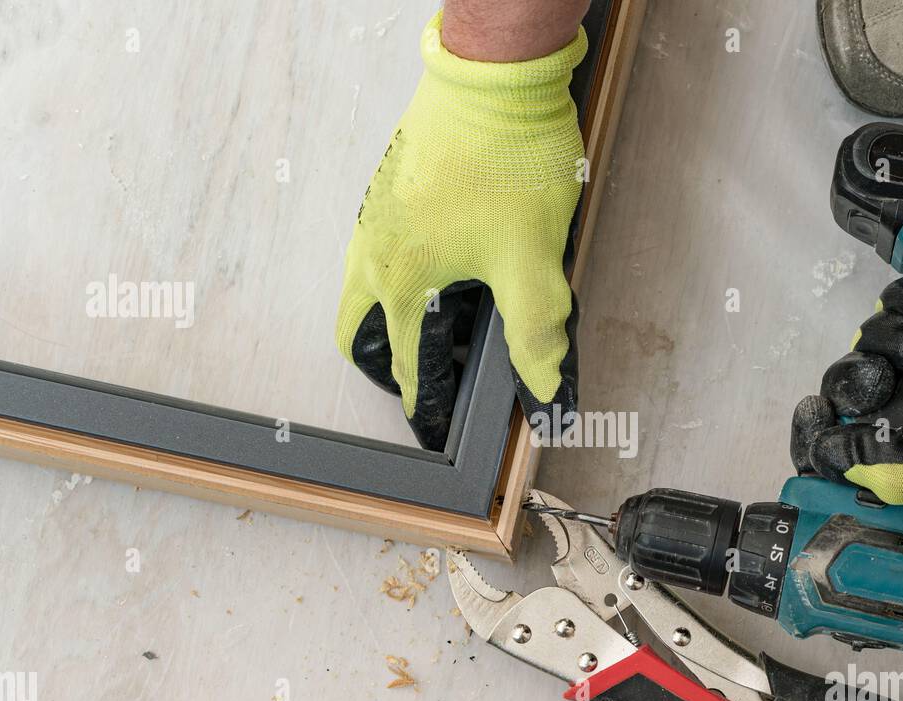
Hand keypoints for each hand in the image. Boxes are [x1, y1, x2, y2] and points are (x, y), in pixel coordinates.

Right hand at [335, 11, 585, 449]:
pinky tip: (442, 273)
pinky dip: (396, 278)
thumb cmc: (508, 160)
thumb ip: (537, 334)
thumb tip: (544, 387)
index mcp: (402, 278)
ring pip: (362, 287)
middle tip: (421, 381)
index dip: (422, 398)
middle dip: (386, 362)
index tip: (429, 421)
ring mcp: (375, 215)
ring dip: (388, 318)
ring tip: (436, 332)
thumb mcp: (532, 261)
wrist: (494, 77)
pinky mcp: (390, 187)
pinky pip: (376, 250)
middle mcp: (374, 250)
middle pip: (358, 328)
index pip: (405, 360)